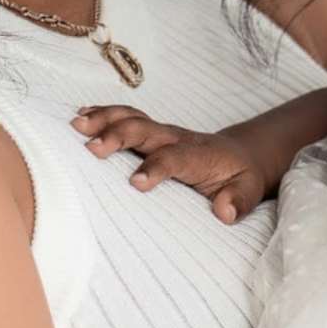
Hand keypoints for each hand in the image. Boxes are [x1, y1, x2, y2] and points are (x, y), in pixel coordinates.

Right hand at [73, 106, 272, 223]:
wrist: (241, 154)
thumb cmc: (241, 177)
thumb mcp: (249, 192)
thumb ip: (238, 201)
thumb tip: (224, 211)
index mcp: (199, 155)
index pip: (174, 158)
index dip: (155, 167)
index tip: (135, 183)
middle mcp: (177, 138)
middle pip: (145, 130)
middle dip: (118, 135)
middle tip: (90, 147)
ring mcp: (162, 133)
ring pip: (132, 118)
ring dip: (104, 119)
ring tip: (77, 125)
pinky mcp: (152, 133)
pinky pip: (127, 118)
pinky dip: (103, 115)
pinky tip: (81, 117)